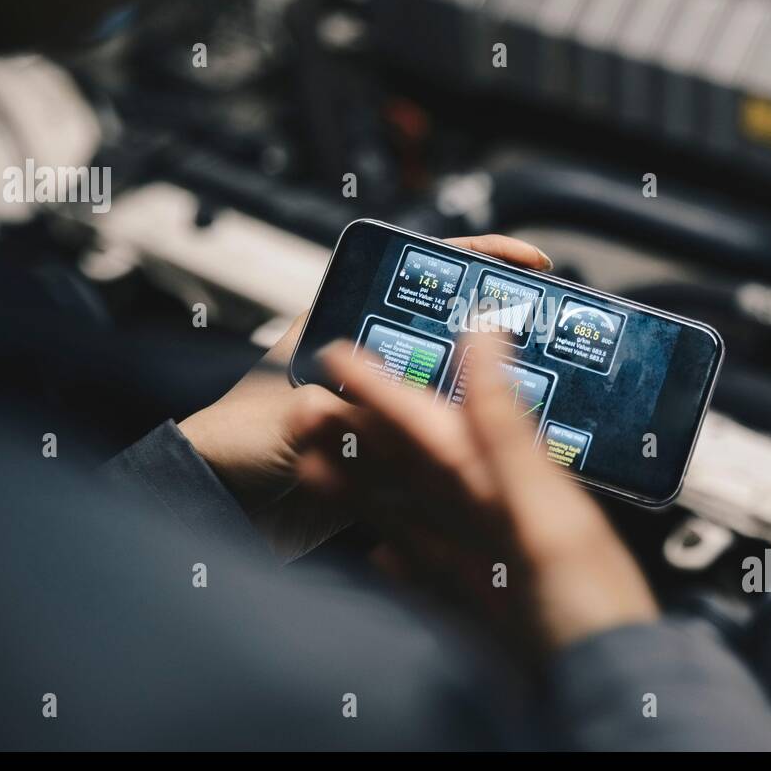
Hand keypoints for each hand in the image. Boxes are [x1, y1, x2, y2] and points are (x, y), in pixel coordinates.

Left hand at [176, 235, 553, 556]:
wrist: (218, 510)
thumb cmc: (232, 446)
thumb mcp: (288, 419)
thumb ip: (336, 414)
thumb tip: (382, 414)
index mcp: (342, 326)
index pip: (419, 274)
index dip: (477, 260)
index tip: (528, 265)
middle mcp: (368, 361)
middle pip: (451, 329)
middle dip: (501, 330)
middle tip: (553, 336)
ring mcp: (382, 407)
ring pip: (455, 385)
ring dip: (494, 390)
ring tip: (547, 393)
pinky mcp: (389, 456)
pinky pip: (443, 442)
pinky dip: (473, 443)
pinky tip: (505, 450)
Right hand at [290, 336, 659, 655]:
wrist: (606, 698)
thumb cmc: (594, 613)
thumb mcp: (545, 516)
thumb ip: (506, 431)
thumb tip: (490, 336)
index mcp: (521, 485)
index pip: (439, 426)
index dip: (389, 391)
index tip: (340, 358)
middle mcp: (504, 517)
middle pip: (421, 467)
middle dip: (366, 437)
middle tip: (308, 409)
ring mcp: (491, 566)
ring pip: (418, 516)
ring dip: (368, 492)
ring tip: (312, 468)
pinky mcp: (484, 613)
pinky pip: (432, 575)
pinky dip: (401, 559)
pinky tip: (377, 552)